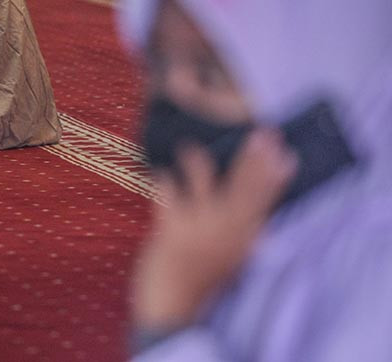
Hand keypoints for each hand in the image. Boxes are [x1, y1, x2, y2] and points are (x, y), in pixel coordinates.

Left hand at [131, 128, 296, 331]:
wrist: (175, 308)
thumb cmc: (201, 279)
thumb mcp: (232, 256)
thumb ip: (242, 230)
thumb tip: (256, 203)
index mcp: (245, 240)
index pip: (266, 202)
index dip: (275, 176)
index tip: (285, 152)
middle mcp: (227, 231)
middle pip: (244, 186)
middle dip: (252, 158)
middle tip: (261, 134)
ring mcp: (200, 227)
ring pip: (203, 178)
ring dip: (195, 158)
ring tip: (189, 148)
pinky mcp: (171, 227)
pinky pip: (167, 190)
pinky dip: (162, 178)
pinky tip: (157, 171)